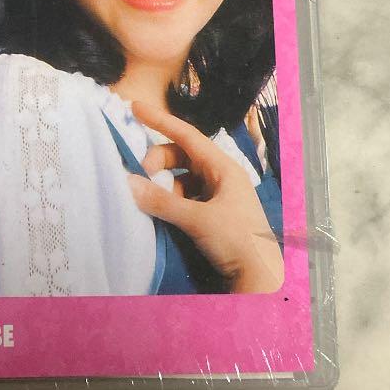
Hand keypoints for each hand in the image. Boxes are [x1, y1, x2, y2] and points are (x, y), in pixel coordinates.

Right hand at [127, 100, 283, 293]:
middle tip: (141, 176)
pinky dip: (172, 199)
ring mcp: (219, 195)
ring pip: (182, 177)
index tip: (136, 108)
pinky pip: (186, 195)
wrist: (261, 281)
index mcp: (223, 168)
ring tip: (156, 200)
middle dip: (159, 161)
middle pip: (182, 155)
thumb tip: (128, 183)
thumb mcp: (197, 218)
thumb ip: (162, 201)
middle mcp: (221, 177)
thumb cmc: (236, 241)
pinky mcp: (215, 213)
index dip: (161, 120)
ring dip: (166, 184)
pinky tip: (166, 212)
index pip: (187, 135)